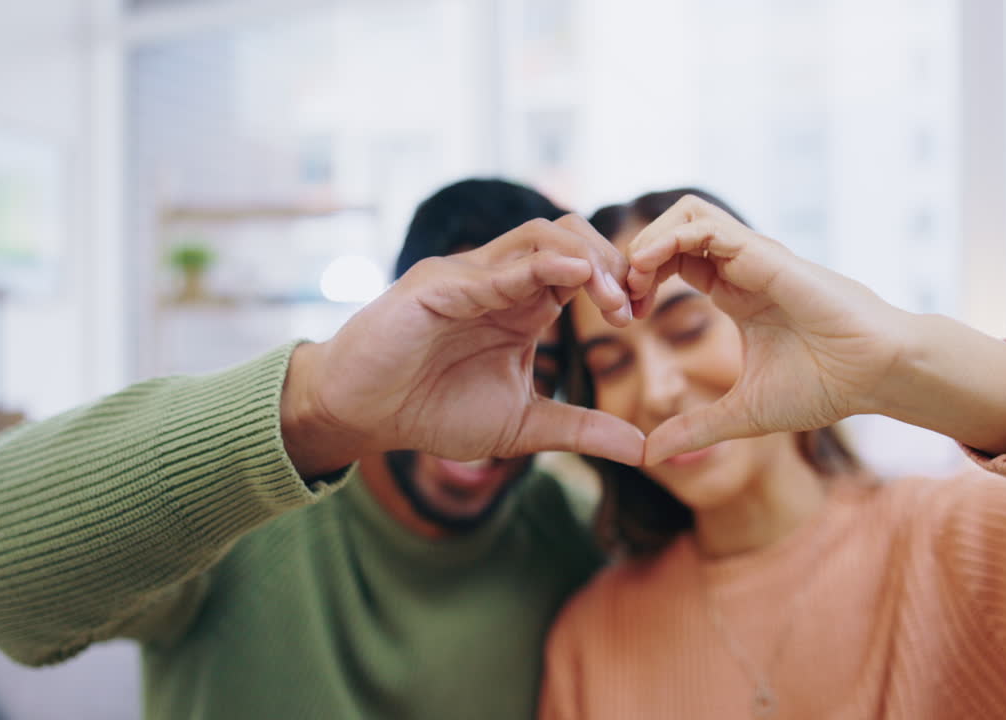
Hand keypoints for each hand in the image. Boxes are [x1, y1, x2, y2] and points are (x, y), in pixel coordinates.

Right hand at [283, 215, 645, 473]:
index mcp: (521, 304)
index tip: (642, 317)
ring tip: (613, 298)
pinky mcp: (434, 285)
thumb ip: (579, 430)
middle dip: (610, 262)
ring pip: (536, 235)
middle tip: (632, 307)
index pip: (581, 267)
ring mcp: (465, 276)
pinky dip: (535, 267)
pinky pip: (491, 269)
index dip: (617, 281)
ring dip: (584, 258)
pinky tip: (571, 277)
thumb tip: (644, 449)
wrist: (361, 414)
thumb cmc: (430, 411)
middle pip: (567, 235)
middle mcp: (497, 280)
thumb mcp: (520, 426)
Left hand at [623, 195, 911, 464]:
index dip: (642, 281)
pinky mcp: (764, 254)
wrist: (876, 375)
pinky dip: (668, 240)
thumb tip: (648, 456)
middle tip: (621, 298)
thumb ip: (694, 430)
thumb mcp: (742, 414)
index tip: (626, 319)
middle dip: (636, 258)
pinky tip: (650, 273)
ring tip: (634, 282)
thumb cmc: (826, 387)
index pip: (674, 262)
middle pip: (673, 231)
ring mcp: (753, 256)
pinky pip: (705, 225)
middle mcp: (742, 267)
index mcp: (735, 292)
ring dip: (649, 241)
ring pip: (686, 214)